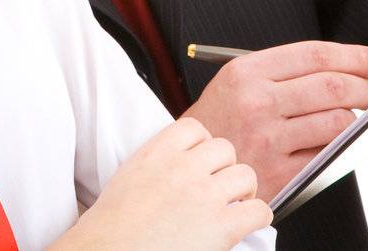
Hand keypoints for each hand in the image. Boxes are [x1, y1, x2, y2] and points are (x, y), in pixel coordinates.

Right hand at [58, 117, 271, 250]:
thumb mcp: (128, 178)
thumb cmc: (112, 227)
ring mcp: (204, 195)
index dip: (203, 145)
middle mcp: (183, 168)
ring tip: (235, 203)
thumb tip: (173, 169)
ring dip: (243, 189)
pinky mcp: (222, 226)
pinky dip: (258, 216)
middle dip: (225, 167)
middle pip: (225, 148)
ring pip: (246, 174)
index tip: (202, 160)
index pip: (195, 128)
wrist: (108, 250)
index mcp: (157, 154)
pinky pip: (259, 210)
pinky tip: (246, 224)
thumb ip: (155, 165)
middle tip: (220, 185)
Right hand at [181, 40, 367, 203]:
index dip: (352, 56)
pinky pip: (326, 154)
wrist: (191, 167)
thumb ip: (283, 73)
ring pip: (336, 121)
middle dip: (364, 88)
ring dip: (356, 120)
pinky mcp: (278, 172)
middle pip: (332, 86)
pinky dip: (339, 147)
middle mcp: (256, 102)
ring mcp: (268, 139)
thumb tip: (344, 68)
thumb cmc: (219, 123)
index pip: (314, 55)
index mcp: (246, 72)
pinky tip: (335, 142)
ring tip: (354, 118)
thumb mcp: (236, 83)